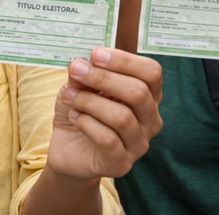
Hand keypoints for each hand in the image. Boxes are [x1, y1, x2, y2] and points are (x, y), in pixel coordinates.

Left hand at [48, 48, 162, 178]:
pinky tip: (74, 116)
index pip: (151, 72)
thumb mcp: (80, 85)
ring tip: (69, 96)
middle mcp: (150, 119)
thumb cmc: (81, 110)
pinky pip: (108, 139)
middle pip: (138, 92)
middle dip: (103, 78)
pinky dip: (86, 123)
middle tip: (76, 70)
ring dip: (89, 101)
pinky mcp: (121, 163)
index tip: (95, 54)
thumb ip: (84, 73)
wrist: (67, 147)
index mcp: (147, 95)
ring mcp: (139, 144)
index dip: (124, 60)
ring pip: (121, 117)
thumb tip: (82, 63)